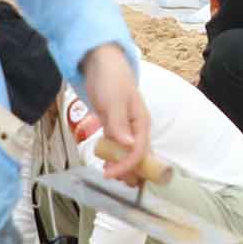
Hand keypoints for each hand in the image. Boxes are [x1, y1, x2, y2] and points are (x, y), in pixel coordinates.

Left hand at [76, 44, 151, 178]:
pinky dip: (114, 155)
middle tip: (115, 182)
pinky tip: (106, 162)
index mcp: (142, 122)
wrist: (100, 61)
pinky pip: (118, 145)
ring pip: (128, 153)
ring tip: (110, 176)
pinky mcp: (115, 125)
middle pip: (139, 156)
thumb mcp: (113, 101)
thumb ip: (119, 124)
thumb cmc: (111, 78)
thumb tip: (128, 145)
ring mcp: (126, 127)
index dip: (128, 166)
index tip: (110, 174)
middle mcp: (137, 127)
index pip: (139, 151)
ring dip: (122, 166)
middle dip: (130, 171)